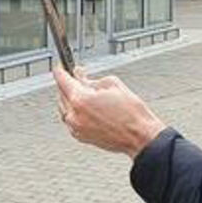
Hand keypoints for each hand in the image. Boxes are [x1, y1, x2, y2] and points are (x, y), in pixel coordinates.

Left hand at [52, 67, 167, 158]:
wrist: (140, 137)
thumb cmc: (132, 113)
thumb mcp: (112, 84)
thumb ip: (91, 79)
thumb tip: (80, 76)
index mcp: (80, 100)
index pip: (62, 79)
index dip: (61, 70)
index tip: (61, 66)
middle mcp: (74, 115)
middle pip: (61, 94)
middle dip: (68, 84)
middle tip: (78, 76)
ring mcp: (76, 128)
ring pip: (64, 108)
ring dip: (70, 98)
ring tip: (85, 93)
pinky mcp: (80, 137)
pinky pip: (70, 120)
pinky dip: (74, 111)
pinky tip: (87, 107)